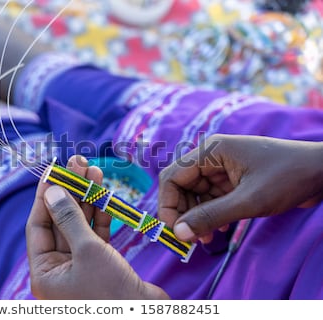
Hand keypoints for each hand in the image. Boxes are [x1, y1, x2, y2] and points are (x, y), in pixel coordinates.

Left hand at [26, 156, 168, 299]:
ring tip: (93, 171)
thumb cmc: (111, 294)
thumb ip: (69, 219)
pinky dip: (99, 214)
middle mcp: (59, 269)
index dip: (45, 196)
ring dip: (86, 198)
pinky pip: (96, 234)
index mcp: (45, 273)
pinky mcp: (102, 264)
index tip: (53, 171)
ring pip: (80, 225)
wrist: (145, 318)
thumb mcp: (87, 251)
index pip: (38, 226)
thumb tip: (52, 191)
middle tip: (78, 164)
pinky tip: (102, 192)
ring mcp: (81, 266)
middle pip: (61, 221)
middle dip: (70, 191)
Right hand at [158, 135, 322, 242]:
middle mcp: (211, 158)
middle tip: (192, 239)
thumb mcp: (249, 200)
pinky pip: (210, 199)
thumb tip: (178, 233)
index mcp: (210, 152)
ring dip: (196, 218)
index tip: (175, 230)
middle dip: (183, 214)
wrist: (322, 171)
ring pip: (194, 196)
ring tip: (206, 239)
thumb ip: (211, 216)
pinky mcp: (231, 180)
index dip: (168, 205)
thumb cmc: (288, 177)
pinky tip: (217, 230)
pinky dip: (209, 215)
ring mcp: (221, 169)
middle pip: (181, 187)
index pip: (172, 177)